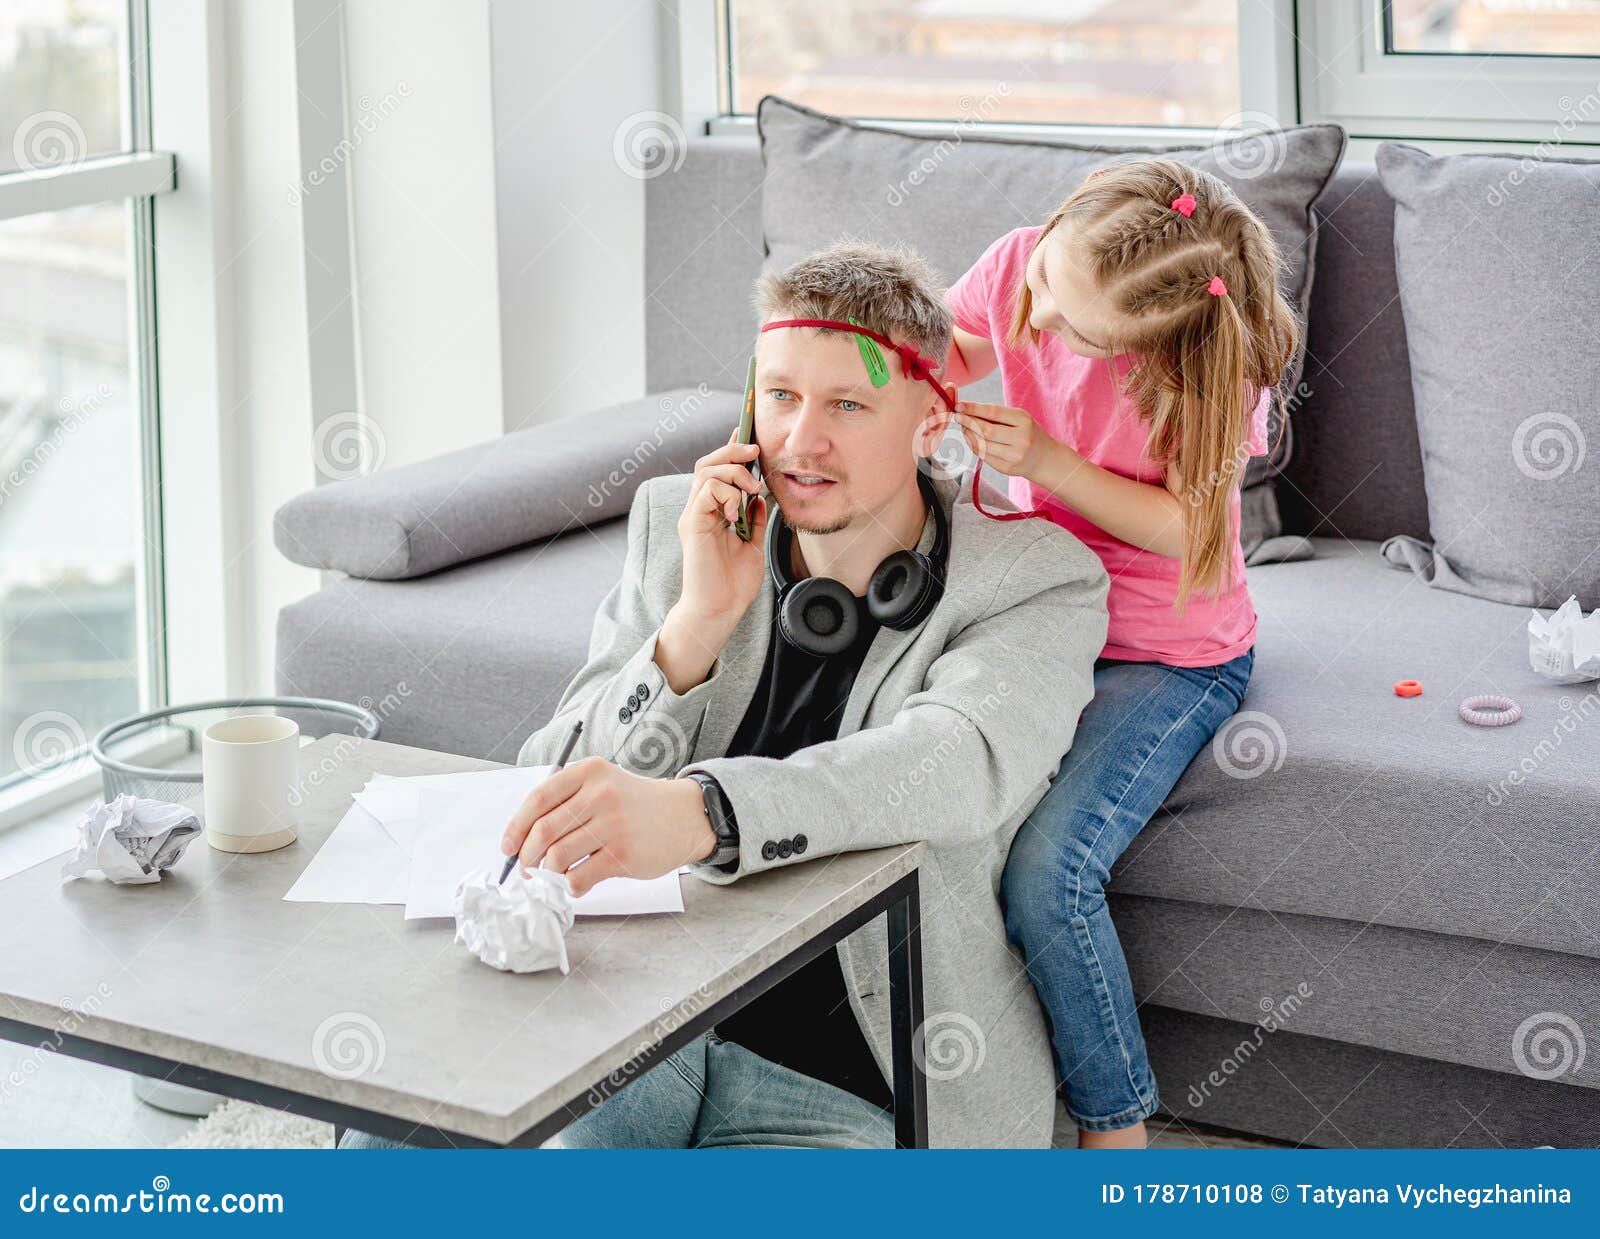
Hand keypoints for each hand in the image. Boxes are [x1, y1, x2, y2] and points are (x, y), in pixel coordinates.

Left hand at [500, 758, 714, 896]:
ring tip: (550, 876)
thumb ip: (567, 802)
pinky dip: (570, 886)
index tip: (508, 846)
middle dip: (527, 856)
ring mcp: (613, 825)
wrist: (684, 816)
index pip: (538, 799)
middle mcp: (601, 794)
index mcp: (589, 772)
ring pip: (557, 857)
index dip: (516, 827)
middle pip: (543, 831)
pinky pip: (579, 877)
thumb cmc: (634, 804)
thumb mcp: (603, 784)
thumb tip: (523, 839)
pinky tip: (575, 882)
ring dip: (546, 873)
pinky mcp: (623, 854)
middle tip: (526, 867)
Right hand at [677, 430, 768, 625]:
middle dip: (733, 449)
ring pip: (707, 471)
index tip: (749, 432)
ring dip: (735, 472)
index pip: (719, 471)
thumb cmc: (733, 583)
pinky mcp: (692, 523)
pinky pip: (706, 490)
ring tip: (753, 489)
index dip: (732, 448)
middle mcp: (700, 509)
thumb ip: (754, 518)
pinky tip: (737, 511)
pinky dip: (727, 493)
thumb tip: (761, 496)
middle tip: (756, 451)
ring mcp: (694, 515)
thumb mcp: (753, 544)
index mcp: (713, 512)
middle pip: (709, 462)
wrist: (720, 609)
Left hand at [954, 401, 1052, 481]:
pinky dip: (974, 446)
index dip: (973, 409)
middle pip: (986, 430)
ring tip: (964, 427)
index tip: (958, 406)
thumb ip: (996, 414)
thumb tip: (967, 410)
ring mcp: (1014, 456)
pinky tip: (971, 439)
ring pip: (982, 445)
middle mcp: (1020, 439)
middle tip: (957, 417)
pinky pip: (984, 456)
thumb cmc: (1027, 433)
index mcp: (1023, 421)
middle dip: (968, 422)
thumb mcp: (1019, 419)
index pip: (993, 412)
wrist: (1044, 459)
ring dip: (968, 435)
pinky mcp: (1007, 468)